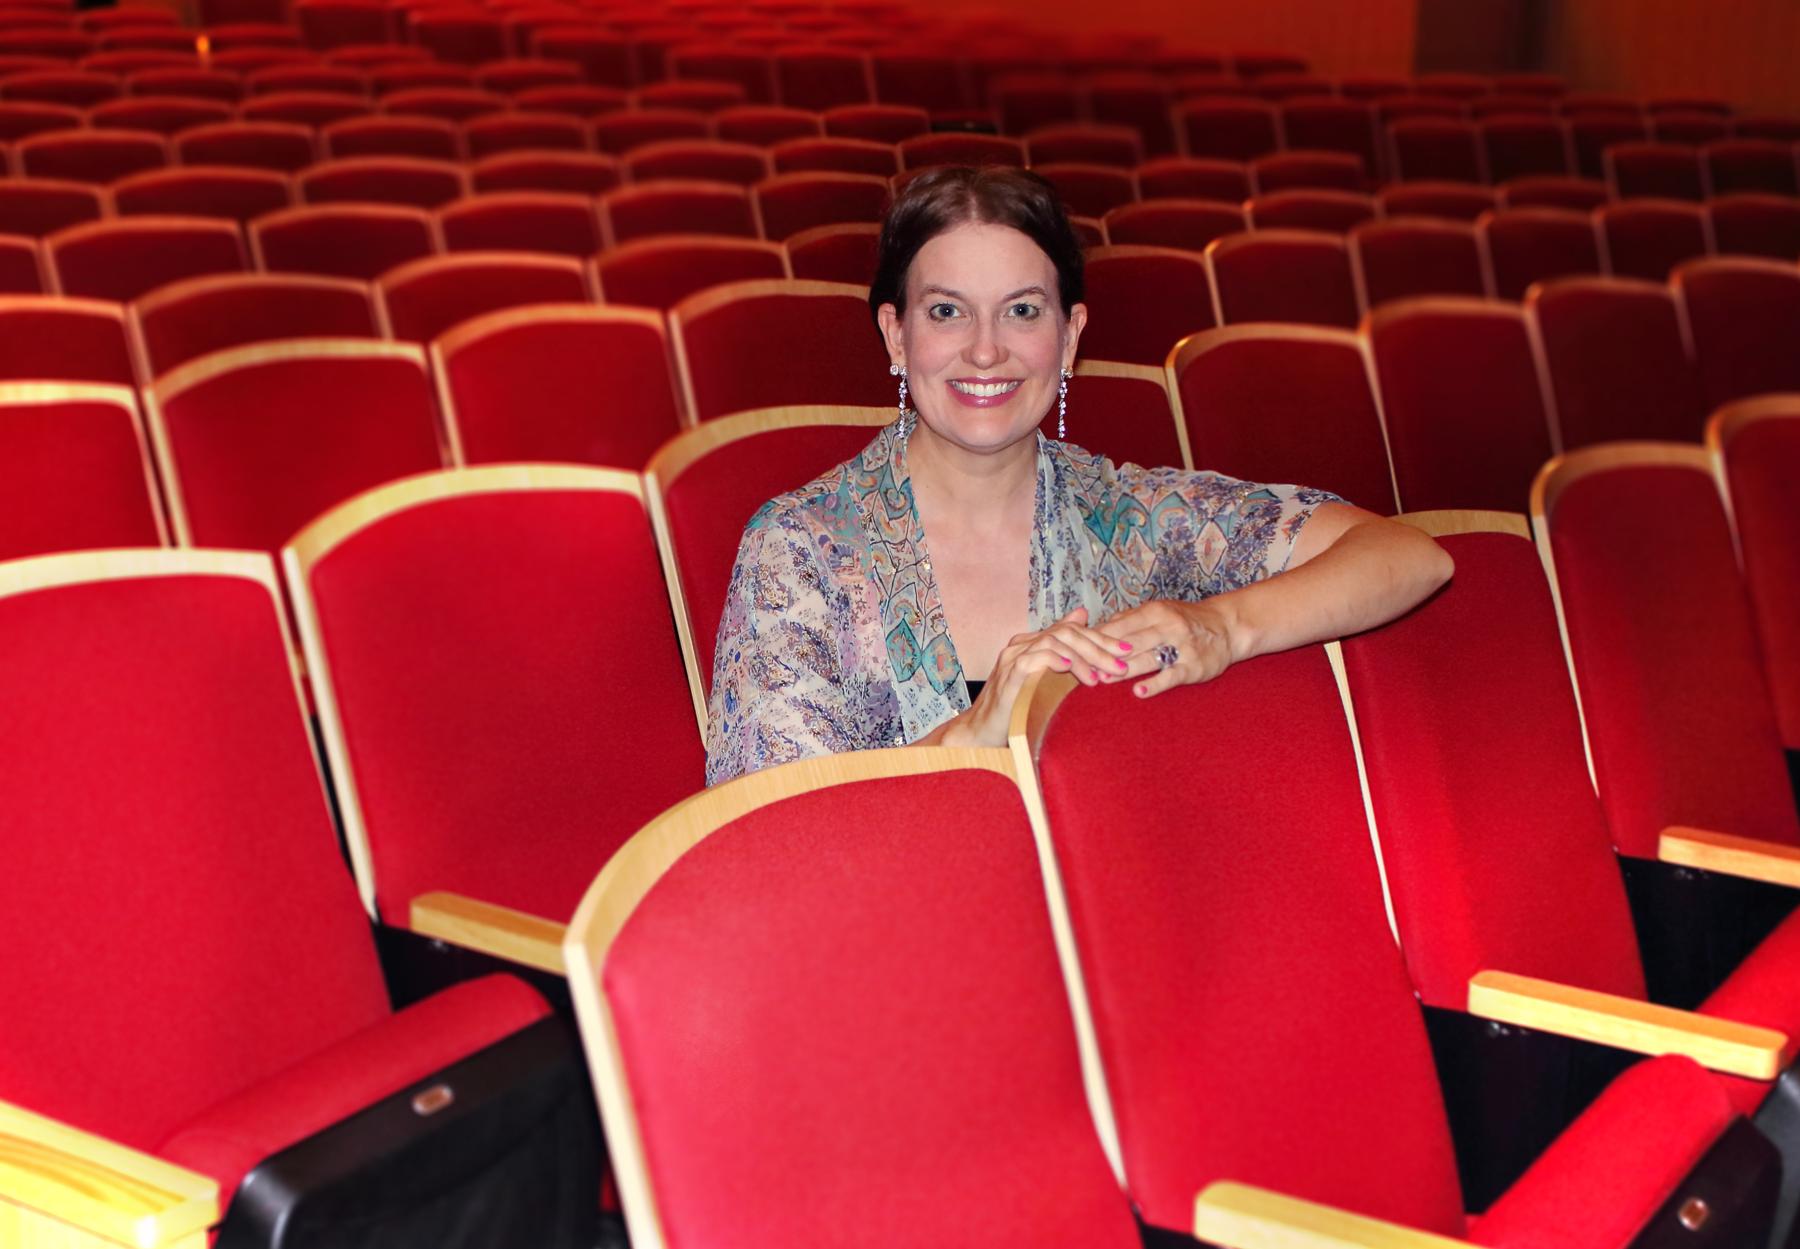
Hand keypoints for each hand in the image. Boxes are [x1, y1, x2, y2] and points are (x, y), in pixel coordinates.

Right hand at [939, 606, 1133, 746]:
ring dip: (1083, 658)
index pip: (1072, 630)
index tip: (1126, 652)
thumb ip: (1064, 658)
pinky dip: (1056, 661)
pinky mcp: (1009, 674)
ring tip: (1100, 678)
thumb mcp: (1045, 682)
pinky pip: (1034, 659)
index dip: (1101, 640)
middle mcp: (1022, 644)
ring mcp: (1013, 657)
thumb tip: (1085, 622)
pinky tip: (1073, 672)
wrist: (983, 731)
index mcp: (1032, 643)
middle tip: (1121, 665)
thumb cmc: (1016, 709)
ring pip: (1055, 642)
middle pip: (1067, 632)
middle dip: (1099, 648)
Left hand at [1097, 598, 1239, 698]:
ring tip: (1103, 680)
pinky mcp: (1194, 666)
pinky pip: (1171, 676)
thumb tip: (1096, 627)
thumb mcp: (1158, 611)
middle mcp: (1168, 626)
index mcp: (1155, 612)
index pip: (1121, 625)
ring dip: (1124, 670)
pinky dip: (1155, 684)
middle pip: (1131, 643)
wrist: (1227, 627)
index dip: (1099, 638)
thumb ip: (1128, 619)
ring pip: (1148, 659)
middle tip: (1084, 668)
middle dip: (1106, 656)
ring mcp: (1182, 647)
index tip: (1079, 649)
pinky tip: (1139, 692)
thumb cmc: (1185, 620)